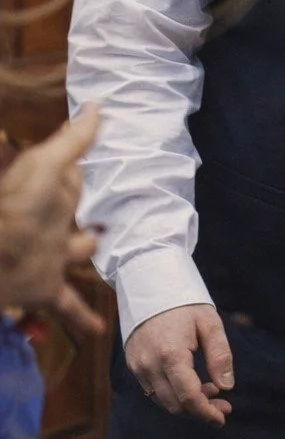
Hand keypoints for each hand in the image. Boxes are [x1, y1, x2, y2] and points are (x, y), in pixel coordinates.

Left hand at [0, 105, 104, 337]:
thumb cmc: (14, 211)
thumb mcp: (45, 168)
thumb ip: (74, 141)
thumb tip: (98, 105)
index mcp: (53, 194)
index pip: (76, 178)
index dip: (86, 166)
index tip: (101, 159)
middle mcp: (55, 225)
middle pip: (80, 214)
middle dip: (92, 207)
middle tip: (115, 206)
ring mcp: (52, 258)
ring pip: (80, 254)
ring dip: (91, 254)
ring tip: (109, 252)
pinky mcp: (46, 289)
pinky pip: (68, 307)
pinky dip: (84, 319)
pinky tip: (99, 332)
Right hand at [125, 304, 233, 425]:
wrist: (150, 284)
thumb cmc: (184, 302)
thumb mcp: (210, 322)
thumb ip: (220, 355)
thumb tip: (227, 386)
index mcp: (170, 355)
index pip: (188, 397)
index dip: (206, 412)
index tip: (223, 417)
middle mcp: (149, 366)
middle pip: (175, 404)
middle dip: (200, 410)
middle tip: (223, 404)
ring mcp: (137, 366)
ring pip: (163, 400)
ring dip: (187, 403)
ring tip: (210, 391)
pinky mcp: (132, 364)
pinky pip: (153, 389)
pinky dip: (172, 393)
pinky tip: (191, 383)